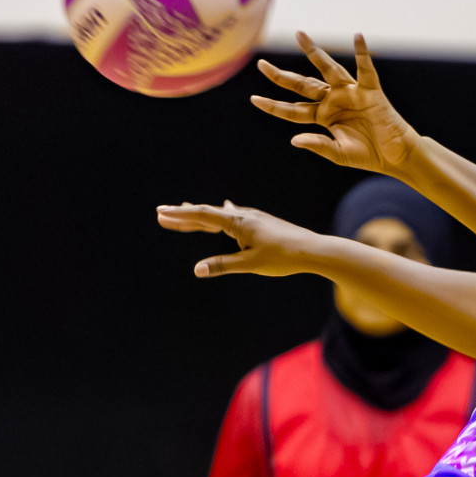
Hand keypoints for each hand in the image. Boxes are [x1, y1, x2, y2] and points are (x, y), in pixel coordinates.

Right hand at [156, 200, 321, 278]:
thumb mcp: (251, 264)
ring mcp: (253, 218)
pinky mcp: (261, 223)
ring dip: (201, 215)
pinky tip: (226, 207)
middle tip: (161, 213)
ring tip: (183, 210)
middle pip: (208, 213)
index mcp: (239, 222)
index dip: (180, 215)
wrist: (314, 250)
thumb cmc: (284, 257)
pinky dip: (222, 216)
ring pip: (220, 215)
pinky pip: (235, 217)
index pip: (203, 216)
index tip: (161, 212)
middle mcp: (244, 216)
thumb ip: (223, 265)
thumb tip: (197, 270)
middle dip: (185, 215)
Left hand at [251, 31, 420, 173]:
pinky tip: (358, 37)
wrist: (396, 156)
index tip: (254, 99)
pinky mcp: (370, 91)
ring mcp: (350, 94)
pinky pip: (365, 70)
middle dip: (282, 76)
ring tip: (300, 36)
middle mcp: (333, 101)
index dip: (274, 106)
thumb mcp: (340, 154)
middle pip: (302, 85)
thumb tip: (295, 140)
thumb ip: (318, 145)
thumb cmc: (369, 155)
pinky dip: (362, 54)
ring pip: (328, 70)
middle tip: (261, 64)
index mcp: (323, 117)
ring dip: (314, 53)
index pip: (293, 110)